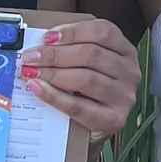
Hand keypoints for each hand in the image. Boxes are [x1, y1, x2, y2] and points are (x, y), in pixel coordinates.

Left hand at [21, 14, 139, 136]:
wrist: (90, 130)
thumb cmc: (85, 90)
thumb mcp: (84, 63)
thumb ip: (70, 48)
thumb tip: (41, 43)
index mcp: (125, 50)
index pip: (102, 31)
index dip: (72, 32)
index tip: (46, 38)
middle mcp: (129, 72)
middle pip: (91, 54)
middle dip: (55, 54)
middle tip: (31, 57)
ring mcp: (123, 97)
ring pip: (86, 79)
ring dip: (53, 74)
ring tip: (31, 72)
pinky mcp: (112, 120)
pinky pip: (78, 106)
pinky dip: (54, 96)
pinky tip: (38, 89)